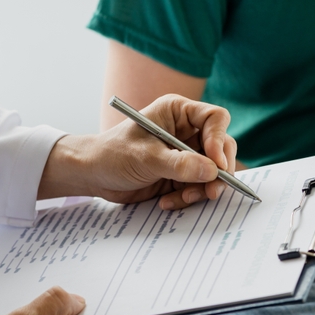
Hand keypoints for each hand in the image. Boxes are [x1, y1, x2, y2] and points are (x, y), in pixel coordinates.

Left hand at [39, 94, 236, 209]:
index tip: (216, 164)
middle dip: (218, 171)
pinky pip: (198, 187)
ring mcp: (186, 154)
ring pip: (213, 171)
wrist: (93, 175)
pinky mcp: (182, 175)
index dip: (220, 140)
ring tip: (183, 198)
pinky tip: (167, 201)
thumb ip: (179, 164)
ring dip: (202, 188)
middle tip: (212, 190)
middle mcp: (186, 131)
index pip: (215, 118)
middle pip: (221, 147)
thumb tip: (212, 171)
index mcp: (178, 112)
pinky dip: (188, 197)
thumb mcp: (145, 158)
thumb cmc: (113, 154)